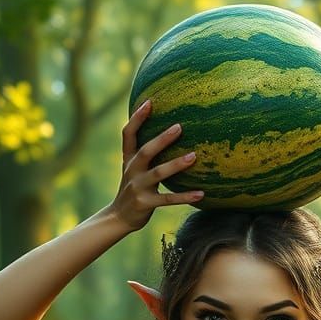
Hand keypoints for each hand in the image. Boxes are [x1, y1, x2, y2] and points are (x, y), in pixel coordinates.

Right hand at [107, 99, 203, 231]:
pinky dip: (185, 197)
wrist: (119, 217)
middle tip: (179, 127)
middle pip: (145, 151)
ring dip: (176, 165)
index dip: (137, 118)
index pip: (128, 134)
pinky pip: (168, 199)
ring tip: (194, 157)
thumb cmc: (133, 190)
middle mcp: (131, 171)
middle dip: (161, 139)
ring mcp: (138, 187)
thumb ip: (145, 154)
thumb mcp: (133, 169)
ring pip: (158, 174)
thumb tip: (167, 134)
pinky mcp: (145, 203)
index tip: (149, 102)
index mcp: (128, 159)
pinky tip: (201, 193)